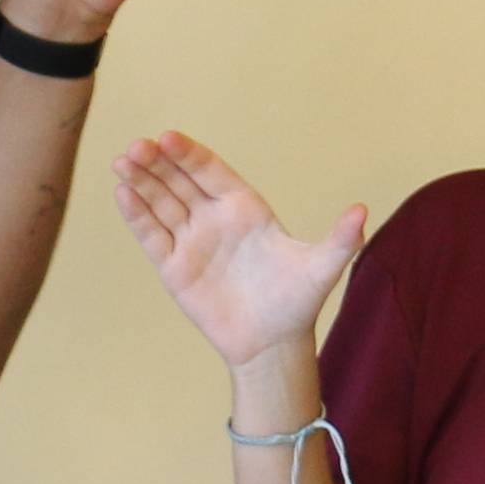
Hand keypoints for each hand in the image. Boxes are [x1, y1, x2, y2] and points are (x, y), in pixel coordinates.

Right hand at [111, 129, 363, 366]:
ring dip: (141, 182)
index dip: (189, 154)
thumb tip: (363, 211)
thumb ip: (340, 240)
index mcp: (246, 208)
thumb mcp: (321, 269)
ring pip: (161, 203)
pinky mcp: (173, 267)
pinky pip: (152, 236)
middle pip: (180, 182)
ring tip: (121, 161)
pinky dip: (137, 215)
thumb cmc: (297, 303)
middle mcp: (215, 218)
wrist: (272, 346)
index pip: (211, 171)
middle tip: (136, 146)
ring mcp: (192, 241)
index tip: (167, 137)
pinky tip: (122, 193)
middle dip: (158, 162)